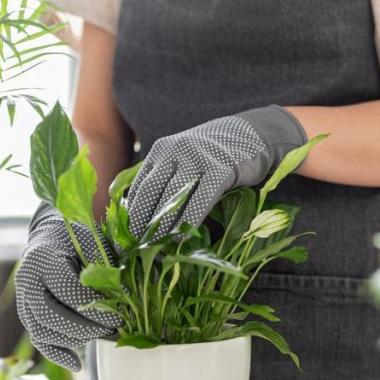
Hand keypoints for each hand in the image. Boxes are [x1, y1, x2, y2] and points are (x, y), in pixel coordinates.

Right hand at [15, 206, 122, 369]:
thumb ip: (104, 269)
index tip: (119, 317)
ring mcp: (23, 300)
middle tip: (111, 328)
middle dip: (84, 327)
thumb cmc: (78, 239)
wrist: (51, 237)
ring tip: (101, 334)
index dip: (94, 308)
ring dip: (74, 339)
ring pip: (42, 331)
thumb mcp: (94, 244)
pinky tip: (77, 365)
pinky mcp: (28, 315)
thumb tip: (125, 299)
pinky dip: (57, 353)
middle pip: (49, 316)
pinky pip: (38, 340)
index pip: (66, 291)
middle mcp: (26, 281)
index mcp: (43, 260)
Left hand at [126, 105, 305, 238]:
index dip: (131, 212)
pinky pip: (200, 199)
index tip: (126, 234)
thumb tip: (143, 213)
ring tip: (155, 245)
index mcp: (162, 149)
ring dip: (162, 224)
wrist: (252, 135)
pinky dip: (189, 220)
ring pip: (173, 196)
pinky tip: (181, 237)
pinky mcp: (221, 169)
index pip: (140, 184)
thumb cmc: (215, 155)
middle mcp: (176, 150)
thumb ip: (166, 178)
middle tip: (135, 244)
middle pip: (152, 190)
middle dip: (141, 220)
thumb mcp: (185, 159)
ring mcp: (198, 158)